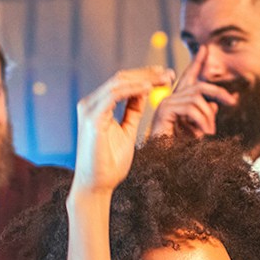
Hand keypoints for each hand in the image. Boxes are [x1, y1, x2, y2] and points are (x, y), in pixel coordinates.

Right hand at [74, 66, 173, 192]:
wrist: (97, 186)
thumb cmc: (110, 164)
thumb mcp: (127, 130)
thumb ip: (132, 111)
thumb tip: (144, 91)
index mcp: (98, 106)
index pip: (122, 82)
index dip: (145, 77)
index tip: (166, 76)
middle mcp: (90, 104)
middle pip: (121, 78)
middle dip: (147, 74)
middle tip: (169, 73)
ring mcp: (89, 109)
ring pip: (119, 82)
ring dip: (144, 78)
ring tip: (164, 79)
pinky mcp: (93, 118)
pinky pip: (115, 94)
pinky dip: (133, 89)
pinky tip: (149, 88)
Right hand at [148, 47, 235, 140]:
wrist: (165, 163)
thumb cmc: (180, 149)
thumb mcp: (198, 130)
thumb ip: (205, 114)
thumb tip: (215, 104)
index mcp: (178, 102)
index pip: (189, 77)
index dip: (197, 62)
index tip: (206, 48)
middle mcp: (170, 99)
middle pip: (199, 86)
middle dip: (218, 92)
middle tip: (233, 101)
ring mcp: (166, 103)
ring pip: (197, 98)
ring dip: (208, 116)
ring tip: (210, 132)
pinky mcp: (165, 110)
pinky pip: (191, 108)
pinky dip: (202, 120)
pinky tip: (204, 133)